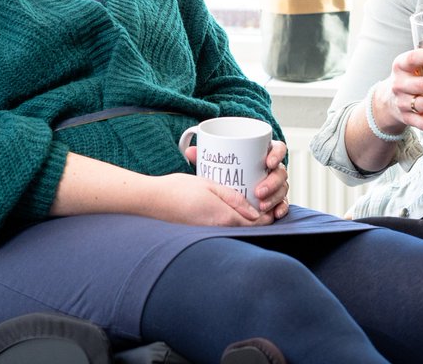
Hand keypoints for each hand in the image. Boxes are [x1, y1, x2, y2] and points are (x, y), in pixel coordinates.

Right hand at [150, 172, 271, 226]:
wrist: (152, 201)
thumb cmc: (178, 190)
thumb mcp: (210, 186)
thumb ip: (234, 198)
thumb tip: (254, 212)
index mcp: (225, 218)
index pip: (256, 224)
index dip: (267, 216)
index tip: (270, 206)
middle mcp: (219, 232)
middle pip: (248, 230)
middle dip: (258, 221)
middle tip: (260, 205)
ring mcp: (209, 235)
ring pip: (236, 231)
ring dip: (245, 223)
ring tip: (246, 208)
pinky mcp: (201, 235)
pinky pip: (223, 231)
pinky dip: (231, 224)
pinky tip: (226, 212)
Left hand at [179, 139, 289, 220]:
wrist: (227, 188)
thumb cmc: (226, 171)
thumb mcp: (217, 163)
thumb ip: (206, 156)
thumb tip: (190, 151)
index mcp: (263, 153)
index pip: (278, 148)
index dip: (277, 154)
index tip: (268, 162)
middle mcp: (272, 169)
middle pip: (280, 172)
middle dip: (273, 182)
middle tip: (258, 191)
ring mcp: (275, 185)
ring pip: (283, 189)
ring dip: (275, 197)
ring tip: (262, 205)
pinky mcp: (275, 200)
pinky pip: (283, 204)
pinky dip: (282, 208)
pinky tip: (276, 214)